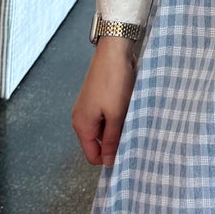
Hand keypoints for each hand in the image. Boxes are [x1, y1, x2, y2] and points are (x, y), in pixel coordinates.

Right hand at [72, 35, 139, 167]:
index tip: (127, 154)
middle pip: (98, 143)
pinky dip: (116, 117)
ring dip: (117, 129)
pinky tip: (128, 111)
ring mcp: (87, 108)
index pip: (93, 156)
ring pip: (104, 129)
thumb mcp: (116, 115)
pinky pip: (106, 117)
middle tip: (134, 135)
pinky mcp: (96, 99)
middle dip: (115, 143)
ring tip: (132, 121)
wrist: (114, 51)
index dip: (109, 158)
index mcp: (82, 126)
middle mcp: (80, 119)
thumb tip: (108, 162)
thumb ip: (112, 140)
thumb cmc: (114, 82)